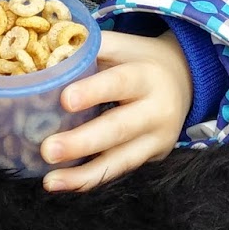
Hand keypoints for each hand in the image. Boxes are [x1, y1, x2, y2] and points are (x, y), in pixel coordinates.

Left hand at [41, 29, 191, 192]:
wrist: (182, 79)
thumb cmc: (138, 59)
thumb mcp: (122, 46)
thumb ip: (89, 47)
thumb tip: (45, 52)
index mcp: (147, 75)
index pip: (120, 83)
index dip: (93, 92)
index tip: (65, 100)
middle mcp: (157, 110)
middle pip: (119, 129)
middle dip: (82, 142)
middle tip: (48, 150)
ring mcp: (157, 140)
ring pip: (120, 160)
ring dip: (83, 174)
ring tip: (51, 181)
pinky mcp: (151, 158)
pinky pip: (118, 171)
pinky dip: (90, 179)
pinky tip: (63, 183)